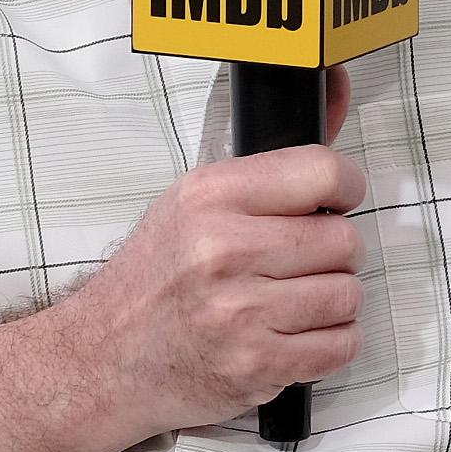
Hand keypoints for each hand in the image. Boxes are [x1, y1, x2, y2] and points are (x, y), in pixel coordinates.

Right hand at [49, 132, 366, 446]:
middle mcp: (223, 250)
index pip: (324, 173)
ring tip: (293, 300)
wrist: (102, 358)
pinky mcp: (255, 364)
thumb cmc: (155, 277)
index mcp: (210, 196)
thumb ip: (276, 160)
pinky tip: (295, 333)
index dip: (346, 188)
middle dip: (335, 253)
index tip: (338, 202)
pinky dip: (330, 342)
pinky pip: (341, 344)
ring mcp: (239, 312)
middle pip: (345, 240)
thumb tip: (337, 87)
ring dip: (332, 300)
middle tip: (302, 261)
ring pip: (348, 294)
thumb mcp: (196, 201)